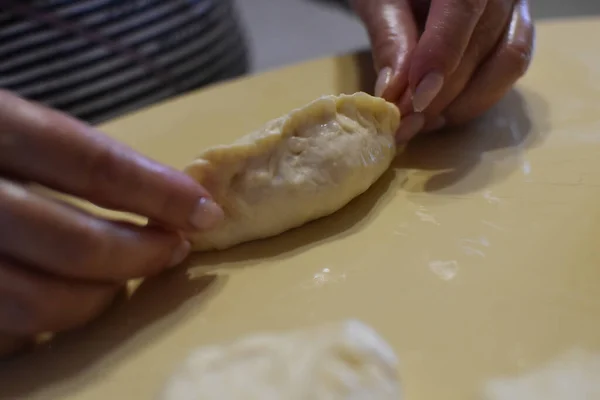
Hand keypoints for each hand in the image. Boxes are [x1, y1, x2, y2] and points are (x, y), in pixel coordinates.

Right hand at [0, 90, 222, 354]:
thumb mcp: (11, 130)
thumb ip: (71, 162)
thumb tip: (167, 200)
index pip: (90, 163)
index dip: (157, 191)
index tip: (206, 211)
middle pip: (73, 243)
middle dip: (140, 254)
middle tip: (174, 250)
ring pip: (39, 302)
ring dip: (101, 298)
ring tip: (124, 281)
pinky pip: (6, 332)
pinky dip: (48, 326)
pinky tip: (66, 302)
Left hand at [353, 0, 534, 140]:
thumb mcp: (381, 3)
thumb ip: (389, 38)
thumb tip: (392, 91)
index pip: (462, 7)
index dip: (442, 55)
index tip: (417, 98)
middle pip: (482, 45)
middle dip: (442, 94)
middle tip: (404, 123)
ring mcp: (515, 13)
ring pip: (504, 66)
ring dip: (461, 104)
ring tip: (420, 123)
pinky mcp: (515, 36)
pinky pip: (506, 75)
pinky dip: (473, 101)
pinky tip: (440, 115)